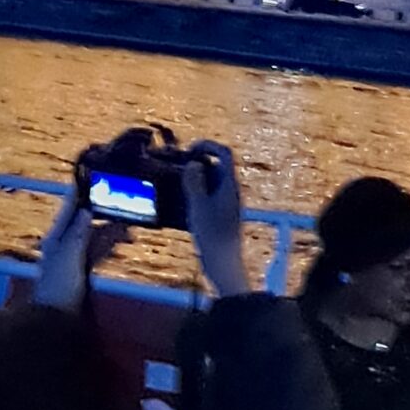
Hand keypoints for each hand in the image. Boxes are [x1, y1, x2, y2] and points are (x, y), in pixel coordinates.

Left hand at [35, 196, 127, 312]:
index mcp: (57, 237)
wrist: (55, 318)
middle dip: (104, 213)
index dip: (81, 193)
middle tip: (124, 204)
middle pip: (85, 221)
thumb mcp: (68, 257)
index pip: (70, 209)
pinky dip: (111, 245)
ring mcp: (74, 257)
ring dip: (111, 230)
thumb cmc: (59, 286)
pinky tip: (123, 242)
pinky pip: (99, 251)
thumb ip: (78, 233)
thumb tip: (86, 209)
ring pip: (95, 236)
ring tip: (130, 226)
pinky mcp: (83, 270)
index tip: (96, 178)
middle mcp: (64, 243)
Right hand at [181, 143, 249, 297]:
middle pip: (218, 165)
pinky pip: (211, 194)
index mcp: (230, 185)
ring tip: (177, 183)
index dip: (207, 145)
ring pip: (213, 180)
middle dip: (199, 161)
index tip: (189, 149)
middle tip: (179, 165)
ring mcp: (229, 203)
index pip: (224, 153)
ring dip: (197, 177)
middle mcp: (232, 191)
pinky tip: (183, 202)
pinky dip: (198, 192)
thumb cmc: (212, 236)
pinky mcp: (223, 214)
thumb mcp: (198, 206)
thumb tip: (194, 163)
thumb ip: (195, 182)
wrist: (223, 264)